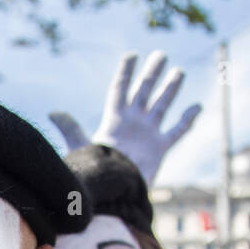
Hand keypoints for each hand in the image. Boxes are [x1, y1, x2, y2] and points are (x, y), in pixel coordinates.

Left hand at [49, 50, 200, 185]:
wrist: (115, 194)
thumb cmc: (96, 172)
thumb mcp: (82, 147)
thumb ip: (70, 129)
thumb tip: (52, 113)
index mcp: (114, 120)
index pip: (120, 89)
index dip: (125, 72)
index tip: (132, 55)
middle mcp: (132, 123)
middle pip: (144, 92)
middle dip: (152, 73)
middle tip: (161, 54)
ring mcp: (147, 134)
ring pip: (162, 105)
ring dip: (170, 89)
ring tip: (179, 72)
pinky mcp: (160, 149)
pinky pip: (177, 131)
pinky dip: (187, 119)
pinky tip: (197, 106)